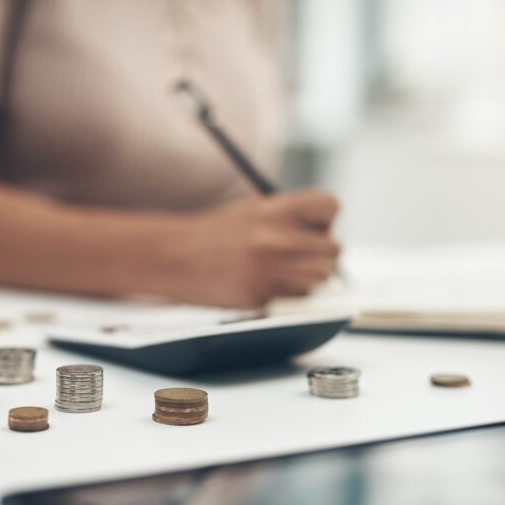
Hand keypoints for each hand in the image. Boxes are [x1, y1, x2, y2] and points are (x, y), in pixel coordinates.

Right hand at [175, 189, 340, 306]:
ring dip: (307, 278)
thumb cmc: (213, 234)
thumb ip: (288, 218)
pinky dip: (285, 294)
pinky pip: (293, 298)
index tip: (313, 228)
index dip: (325, 220)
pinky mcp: (258, 296)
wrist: (172, 255)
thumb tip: (325, 234)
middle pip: (333, 249)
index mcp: (274, 209)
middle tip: (301, 257)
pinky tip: (263, 284)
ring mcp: (267, 269)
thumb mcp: (251, 210)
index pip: (330, 206)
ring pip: (319, 278)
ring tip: (282, 272)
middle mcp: (274, 237)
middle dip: (321, 255)